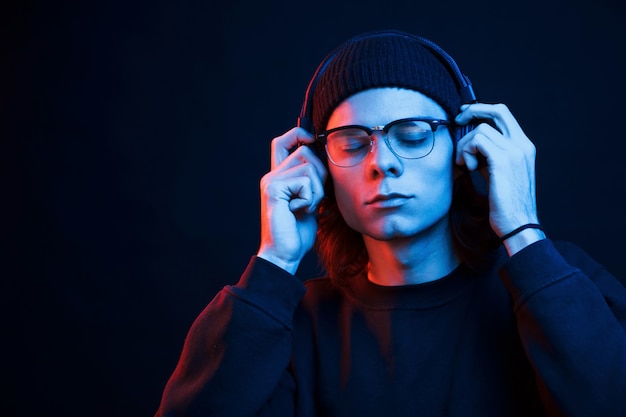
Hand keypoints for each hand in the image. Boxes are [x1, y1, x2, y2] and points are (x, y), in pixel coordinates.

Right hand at [256, 127, 326, 273]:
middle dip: (320, 173)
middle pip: (305, 151)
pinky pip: (306, 181)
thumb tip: (325, 158)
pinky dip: (310, 198)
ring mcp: (271, 181)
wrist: (284, 254)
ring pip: (309, 166)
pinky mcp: (274, 189)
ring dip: (317, 189)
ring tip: (306, 207)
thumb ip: (311, 180)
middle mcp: (271, 175)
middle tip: (313, 198)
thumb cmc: (297, 231)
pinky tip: (300, 212)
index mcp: (278, 177)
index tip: (312, 140)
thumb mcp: (309, 200)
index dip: (298, 133)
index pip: (282, 142)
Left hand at [455, 103, 543, 252]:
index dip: (482, 110)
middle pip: (497, 110)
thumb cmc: (505, 203)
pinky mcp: (503, 160)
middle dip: (473, 112)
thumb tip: (469, 144)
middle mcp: (522, 145)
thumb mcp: (497, 173)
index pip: (503, 114)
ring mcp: (515, 151)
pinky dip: (466, 152)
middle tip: (457, 121)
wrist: (517, 223)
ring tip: (465, 164)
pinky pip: (477, 141)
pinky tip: (467, 167)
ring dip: (465, 144)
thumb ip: (488, 155)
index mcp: (523, 146)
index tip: (464, 115)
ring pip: (481, 129)